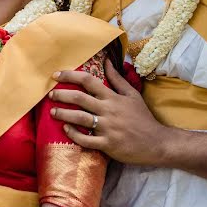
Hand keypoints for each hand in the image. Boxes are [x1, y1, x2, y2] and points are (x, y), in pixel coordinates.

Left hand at [49, 59, 170, 165]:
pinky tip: (66, 129)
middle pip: (79, 99)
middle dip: (61, 95)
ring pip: (79, 118)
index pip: (89, 81)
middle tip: (50, 95)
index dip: (70, 76)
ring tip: (52, 112)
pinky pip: (85, 139)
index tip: (56, 75)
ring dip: (63, 114)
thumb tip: (106, 61)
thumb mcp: (132, 95)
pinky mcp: (107, 144)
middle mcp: (109, 110)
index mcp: (113, 97)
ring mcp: (108, 128)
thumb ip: (117, 79)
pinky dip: (74, 134)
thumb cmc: (142, 118)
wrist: (156, 143)